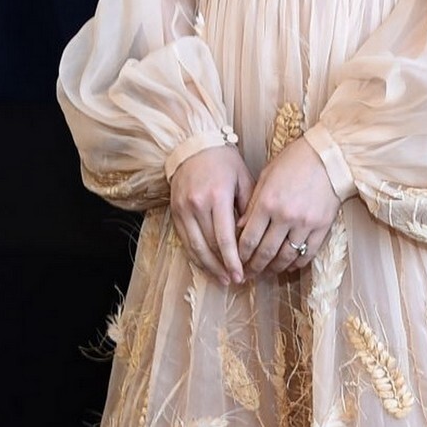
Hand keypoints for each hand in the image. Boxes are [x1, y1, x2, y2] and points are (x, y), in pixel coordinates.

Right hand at [168, 144, 252, 283]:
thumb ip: (249, 207)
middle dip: (223, 267)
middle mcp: (197, 205)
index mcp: (217, 197)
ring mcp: (183, 209)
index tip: (242, 275)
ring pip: (195, 247)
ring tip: (222, 280)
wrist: (193, 145)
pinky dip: (196, 256)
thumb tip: (252, 237)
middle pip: (209, 246)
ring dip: (208, 266)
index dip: (233, 260)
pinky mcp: (175, 211)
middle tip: (235, 281)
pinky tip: (206, 266)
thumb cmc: (224, 161)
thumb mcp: (243, 178)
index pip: (224, 237)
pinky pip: (185, 240)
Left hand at [238, 137, 339, 277]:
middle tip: (248, 275)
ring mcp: (305, 224)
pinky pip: (308, 253)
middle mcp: (285, 216)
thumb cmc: (294, 162)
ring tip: (267, 272)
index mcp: (267, 202)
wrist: (329, 158)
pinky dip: (297, 263)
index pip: (249, 238)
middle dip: (254, 267)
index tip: (236, 262)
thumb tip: (240, 228)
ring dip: (274, 268)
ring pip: (286, 256)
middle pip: (265, 252)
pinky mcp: (322, 227)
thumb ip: (252, 204)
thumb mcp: (266, 177)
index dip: (240, 255)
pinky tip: (290, 265)